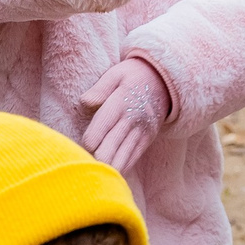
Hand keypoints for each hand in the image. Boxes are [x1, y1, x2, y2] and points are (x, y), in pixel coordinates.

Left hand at [79, 57, 171, 176]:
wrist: (166, 82)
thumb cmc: (134, 76)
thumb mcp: (116, 74)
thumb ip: (100, 88)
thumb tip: (84, 102)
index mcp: (120, 104)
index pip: (98, 131)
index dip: (86, 143)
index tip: (78, 145)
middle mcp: (131, 122)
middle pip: (108, 151)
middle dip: (93, 159)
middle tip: (85, 159)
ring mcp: (141, 134)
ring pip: (120, 161)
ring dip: (106, 168)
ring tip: (95, 168)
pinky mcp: (147, 141)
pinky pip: (131, 160)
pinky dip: (119, 168)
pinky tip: (109, 170)